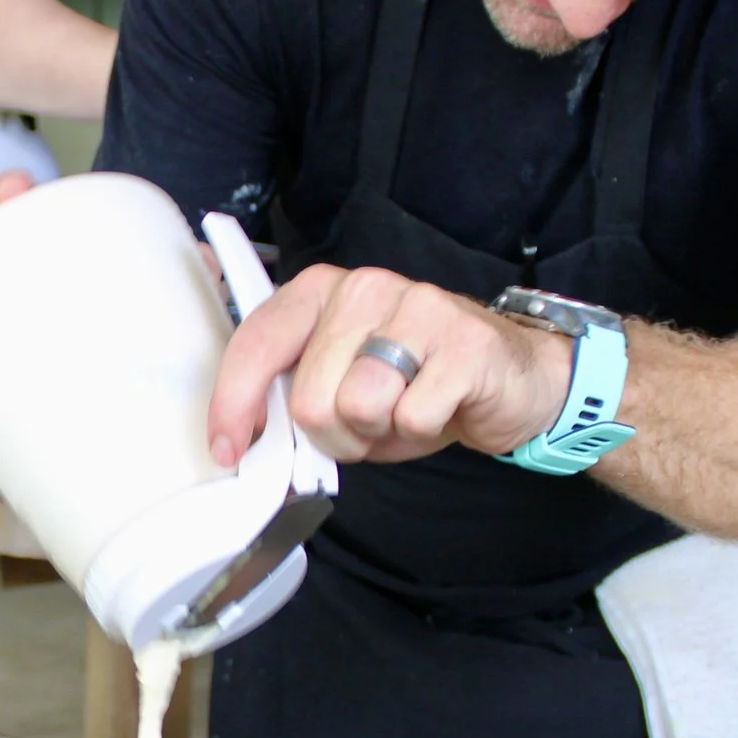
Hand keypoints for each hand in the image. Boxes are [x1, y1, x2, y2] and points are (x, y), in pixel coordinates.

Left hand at [208, 263, 574, 466]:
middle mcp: (364, 288)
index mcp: (322, 292)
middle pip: (309, 397)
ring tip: (403, 413)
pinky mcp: (463, 341)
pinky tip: (439, 408)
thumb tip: (244, 436)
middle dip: (333, 434)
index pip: (258, 343)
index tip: (229, 449)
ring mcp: (417, 307)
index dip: (234, 404)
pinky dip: (422, 431)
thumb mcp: (341, 384)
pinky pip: (412, 416)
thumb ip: (293, 393)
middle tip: (367, 426)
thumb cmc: (415, 383)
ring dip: (378, 433)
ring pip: (358, 406)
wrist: (509, 376)